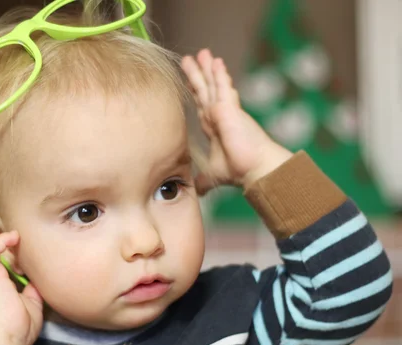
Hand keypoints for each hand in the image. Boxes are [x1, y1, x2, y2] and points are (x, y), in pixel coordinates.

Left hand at [181, 49, 292, 194]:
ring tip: (202, 53)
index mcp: (215, 128)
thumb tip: (195, 191)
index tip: (190, 82)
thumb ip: (203, 180)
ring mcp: (225, 111)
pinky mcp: (229, 109)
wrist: (255, 170)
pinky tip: (216, 61)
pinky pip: (223, 86)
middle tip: (188, 59)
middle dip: (197, 76)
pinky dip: (219, 74)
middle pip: (205, 91)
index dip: (196, 93)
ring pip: (213, 85)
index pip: (202, 106)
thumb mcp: (213, 175)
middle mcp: (220, 116)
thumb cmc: (239, 172)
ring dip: (207, 69)